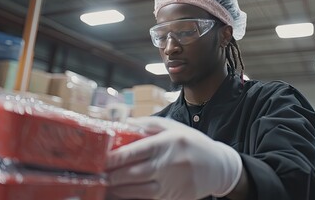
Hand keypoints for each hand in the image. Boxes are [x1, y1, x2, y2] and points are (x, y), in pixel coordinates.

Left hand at [105, 117, 241, 199]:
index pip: (135, 151)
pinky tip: (121, 195)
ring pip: (139, 190)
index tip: (100, 159)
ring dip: (119, 190)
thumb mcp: (174, 127)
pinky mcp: (174, 197)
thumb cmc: (193, 143)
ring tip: (104, 186)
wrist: (218, 167)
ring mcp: (172, 183)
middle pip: (133, 173)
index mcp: (167, 143)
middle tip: (95, 175)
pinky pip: (148, 199)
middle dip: (112, 176)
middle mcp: (169, 164)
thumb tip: (124, 123)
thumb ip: (149, 124)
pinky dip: (133, 198)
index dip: (114, 157)